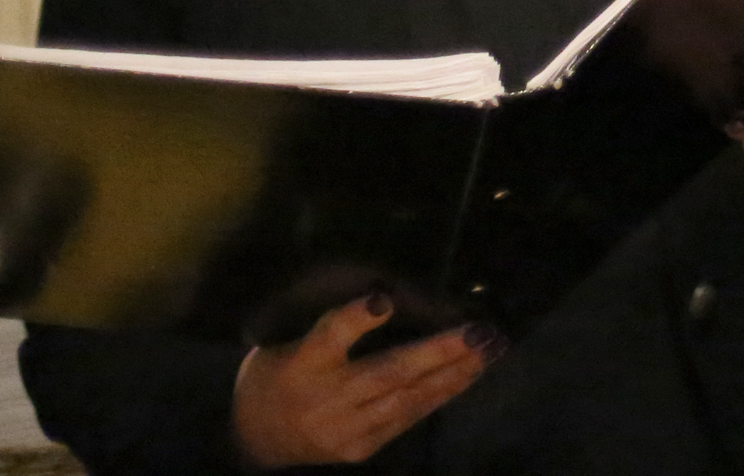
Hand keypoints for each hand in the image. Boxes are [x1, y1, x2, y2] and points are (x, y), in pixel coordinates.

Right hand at [233, 295, 500, 466]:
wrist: (254, 436)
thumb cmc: (283, 367)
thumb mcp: (293, 333)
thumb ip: (340, 319)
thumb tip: (392, 293)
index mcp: (304, 358)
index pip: (329, 335)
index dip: (355, 318)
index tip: (382, 300)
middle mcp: (325, 397)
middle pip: (386, 372)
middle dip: (439, 351)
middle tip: (480, 331)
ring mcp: (344, 429)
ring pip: (408, 399)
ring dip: (454, 373)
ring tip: (490, 349)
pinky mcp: (359, 449)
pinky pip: (407, 419)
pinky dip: (440, 394)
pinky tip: (468, 374)